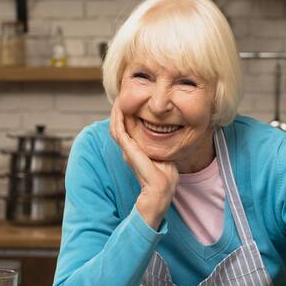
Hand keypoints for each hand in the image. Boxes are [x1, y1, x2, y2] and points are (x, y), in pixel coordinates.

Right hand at [109, 100, 178, 229]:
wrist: (161, 191)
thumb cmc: (165, 177)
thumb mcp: (163, 157)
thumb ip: (160, 147)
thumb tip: (168, 137)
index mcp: (135, 151)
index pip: (128, 129)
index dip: (127, 115)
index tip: (131, 102)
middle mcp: (129, 149)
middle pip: (120, 125)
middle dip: (120, 110)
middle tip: (122, 95)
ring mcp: (127, 150)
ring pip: (116, 125)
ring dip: (117, 111)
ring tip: (119, 97)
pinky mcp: (128, 150)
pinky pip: (118, 129)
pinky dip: (118, 117)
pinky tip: (119, 107)